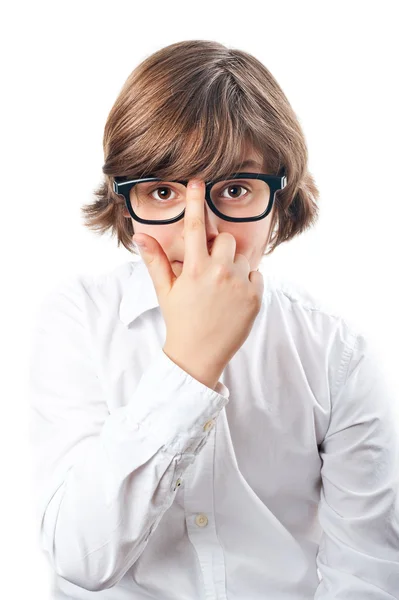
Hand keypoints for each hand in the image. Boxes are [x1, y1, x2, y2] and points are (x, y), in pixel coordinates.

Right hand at [133, 179, 263, 389]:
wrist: (199, 356)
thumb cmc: (180, 321)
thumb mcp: (165, 291)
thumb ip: (155, 260)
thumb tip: (140, 236)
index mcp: (195, 269)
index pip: (194, 227)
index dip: (195, 202)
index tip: (198, 182)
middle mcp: (219, 273)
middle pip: (224, 239)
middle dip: (217, 247)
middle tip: (209, 268)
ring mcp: (240, 285)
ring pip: (242, 257)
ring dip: (233, 265)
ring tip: (221, 288)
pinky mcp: (256, 297)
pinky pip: (256, 275)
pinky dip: (247, 281)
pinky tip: (233, 298)